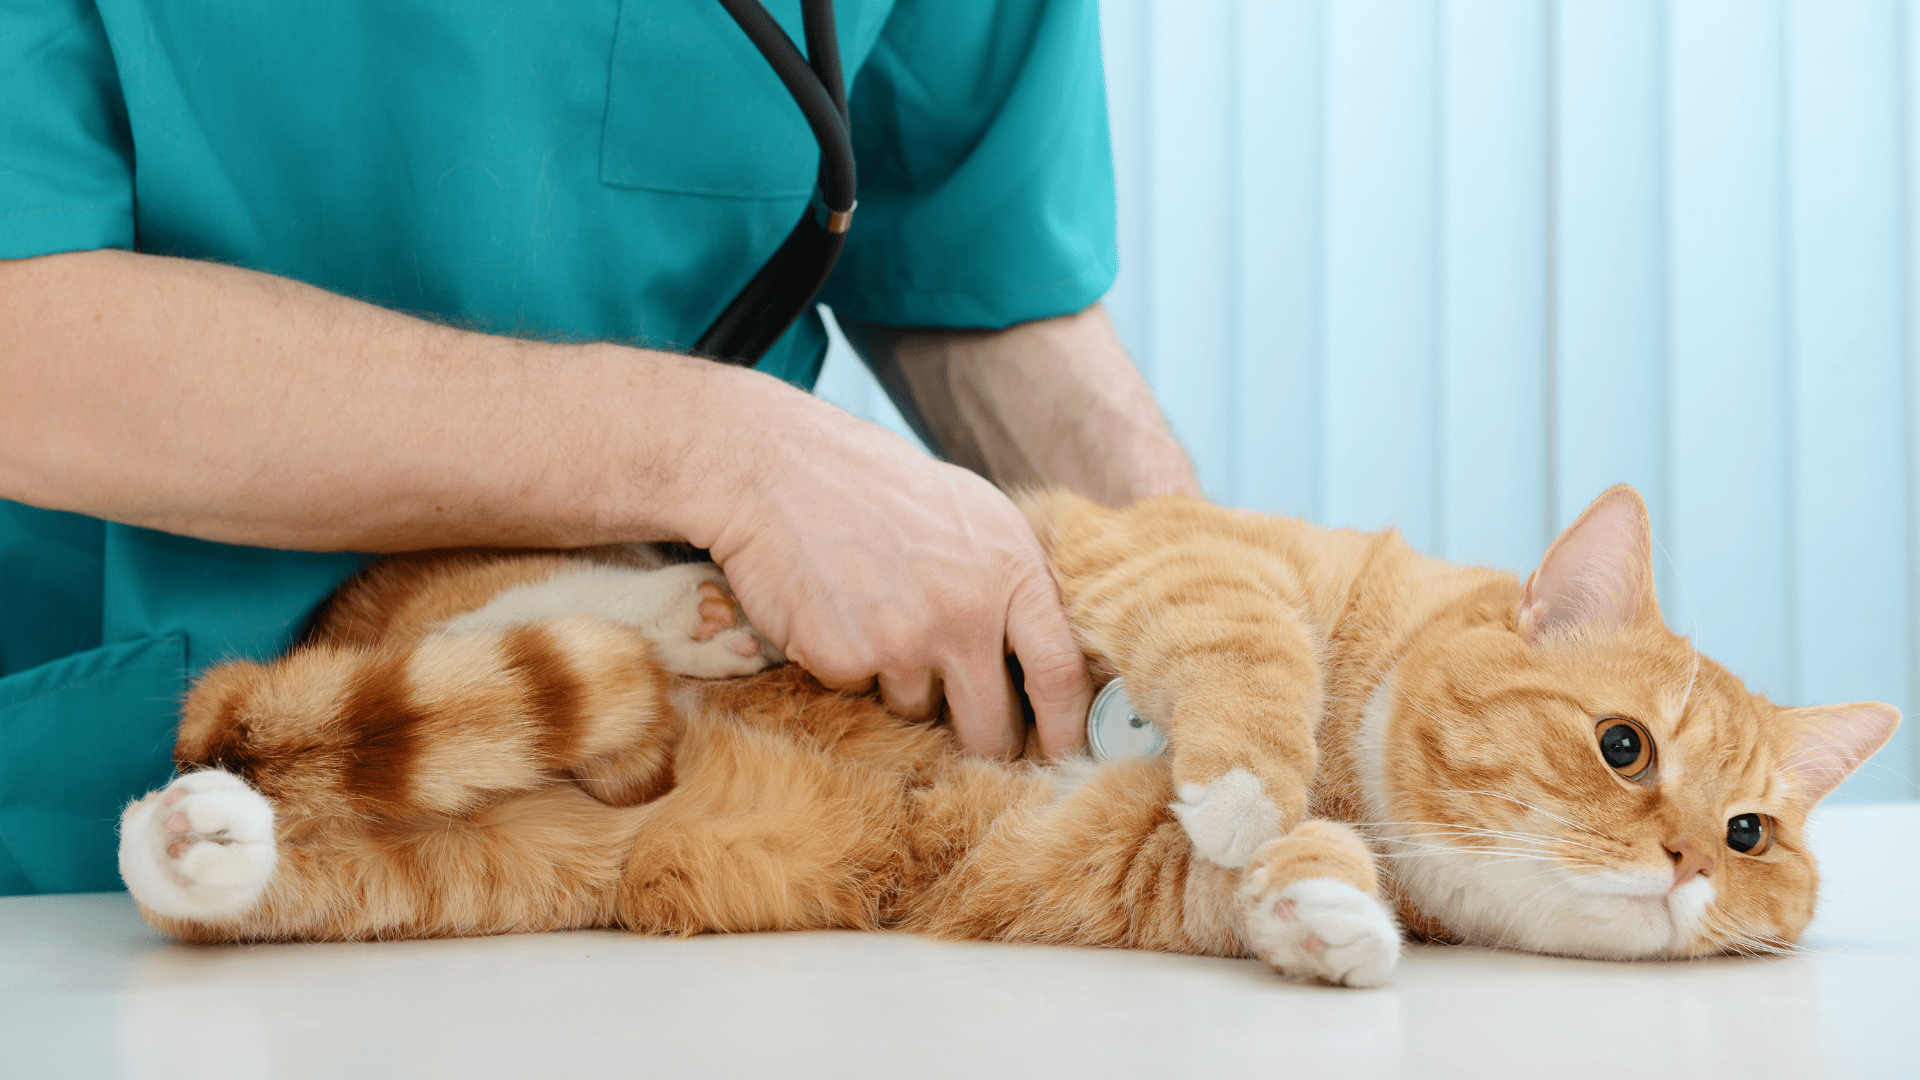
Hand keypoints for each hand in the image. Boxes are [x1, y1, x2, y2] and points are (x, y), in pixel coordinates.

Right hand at [697, 385, 1091, 758]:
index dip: (1067, 729)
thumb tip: (1058, 654)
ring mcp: (902, 641)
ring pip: (920, 713)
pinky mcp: (843, 659)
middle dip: (987, 744)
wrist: (782, 470)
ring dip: (907, 687)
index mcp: (1011, 572)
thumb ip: (1018, 583)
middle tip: (977, 739)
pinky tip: (841, 613)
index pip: (1060, 673)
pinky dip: (852, 667)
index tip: (1066, 757)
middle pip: (993, 727)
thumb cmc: (885, 489)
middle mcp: (965, 613)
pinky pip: (861, 694)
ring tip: (882, 617)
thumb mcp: (978, 516)